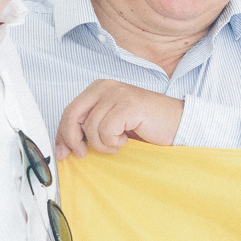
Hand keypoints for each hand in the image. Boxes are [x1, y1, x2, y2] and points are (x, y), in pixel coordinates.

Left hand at [55, 80, 183, 156]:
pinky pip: (106, 130)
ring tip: (118, 144)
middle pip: (72, 115)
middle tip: (82, 154)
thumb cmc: (147, 126)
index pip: (69, 111)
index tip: (63, 153)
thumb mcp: (112, 124)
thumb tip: (66, 144)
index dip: (62, 134)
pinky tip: (126, 140)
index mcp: (99, 89)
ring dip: (102, 144)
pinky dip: (113, 142)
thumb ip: (91, 126)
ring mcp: (117, 93)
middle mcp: (105, 87)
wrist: (178, 124)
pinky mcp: (128, 104)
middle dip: (73, 139)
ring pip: (90, 127)